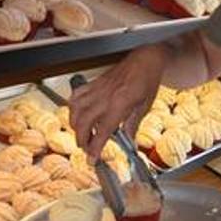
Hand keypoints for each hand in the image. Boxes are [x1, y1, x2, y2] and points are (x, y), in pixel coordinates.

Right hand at [69, 45, 165, 160]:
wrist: (145, 61)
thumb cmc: (147, 81)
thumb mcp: (144, 108)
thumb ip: (132, 126)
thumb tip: (129, 143)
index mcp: (120, 104)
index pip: (103, 131)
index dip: (95, 148)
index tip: (92, 159)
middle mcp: (105, 97)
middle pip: (83, 123)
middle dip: (81, 139)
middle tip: (87, 148)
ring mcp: (97, 89)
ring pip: (75, 110)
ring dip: (75, 125)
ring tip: (81, 133)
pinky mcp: (93, 83)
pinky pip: (76, 95)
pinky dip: (73, 107)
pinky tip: (78, 113)